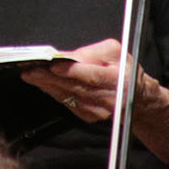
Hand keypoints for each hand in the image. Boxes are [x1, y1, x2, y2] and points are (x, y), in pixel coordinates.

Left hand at [22, 38, 140, 123]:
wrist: (137, 97)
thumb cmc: (124, 69)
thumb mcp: (114, 52)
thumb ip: (92, 53)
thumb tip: (69, 57)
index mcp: (119, 79)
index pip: (92, 75)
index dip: (71, 70)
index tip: (53, 65)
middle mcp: (110, 98)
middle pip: (76, 87)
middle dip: (50, 78)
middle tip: (31, 70)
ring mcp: (99, 111)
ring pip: (69, 97)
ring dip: (48, 86)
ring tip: (31, 75)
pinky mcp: (91, 116)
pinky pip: (68, 103)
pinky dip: (54, 93)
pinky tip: (43, 84)